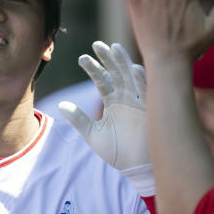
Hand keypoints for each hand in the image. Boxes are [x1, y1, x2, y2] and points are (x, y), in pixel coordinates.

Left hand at [59, 41, 148, 169]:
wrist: (138, 170)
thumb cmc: (118, 154)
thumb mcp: (94, 135)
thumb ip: (79, 120)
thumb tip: (61, 105)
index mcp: (113, 102)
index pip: (102, 80)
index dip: (93, 68)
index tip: (82, 58)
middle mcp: (127, 98)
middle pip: (117, 73)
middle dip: (108, 58)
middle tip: (97, 44)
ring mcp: (140, 102)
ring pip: (132, 77)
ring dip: (124, 63)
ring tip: (114, 47)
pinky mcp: (152, 110)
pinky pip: (148, 92)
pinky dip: (142, 80)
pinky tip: (134, 68)